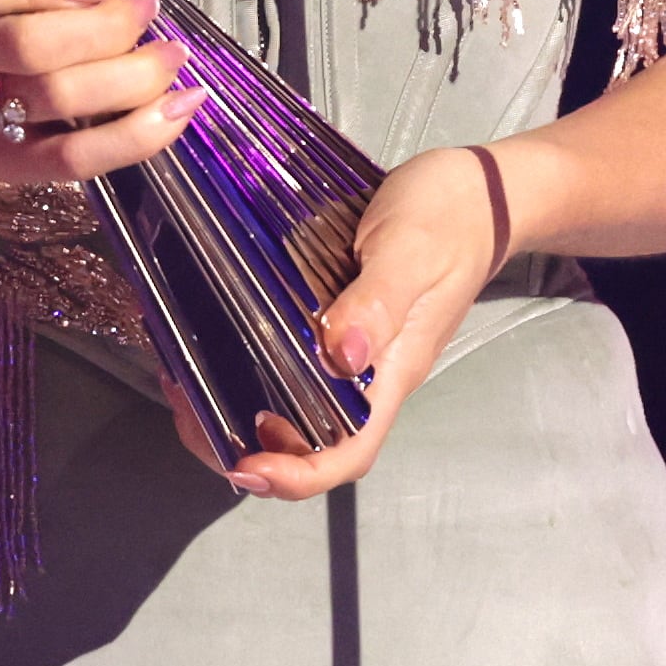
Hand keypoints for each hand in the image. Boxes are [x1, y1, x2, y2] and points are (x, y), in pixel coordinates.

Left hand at [204, 143, 507, 501]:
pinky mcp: (338, 321)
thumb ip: (378, 302)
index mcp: (391, 371)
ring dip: (241, 409)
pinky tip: (214, 344)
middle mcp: (370, 373)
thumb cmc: (450, 217)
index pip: (350, 451)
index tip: (247, 468)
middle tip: (190, 414)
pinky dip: (250, 366)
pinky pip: (292, 361)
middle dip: (249, 448)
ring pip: (296, 406)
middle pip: (313, 442)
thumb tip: (342, 357)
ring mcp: (354, 350)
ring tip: (188, 384)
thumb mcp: (410, 250)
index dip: (299, 475)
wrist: (478, 189)